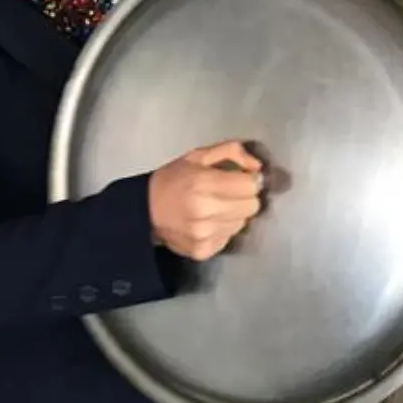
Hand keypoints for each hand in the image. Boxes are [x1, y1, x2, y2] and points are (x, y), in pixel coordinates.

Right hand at [148, 141, 264, 260]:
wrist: (144, 210)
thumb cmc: (174, 178)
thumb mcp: (199, 155)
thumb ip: (232, 152)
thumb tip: (258, 168)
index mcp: (203, 183)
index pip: (251, 186)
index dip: (249, 180)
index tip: (241, 178)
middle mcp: (205, 211)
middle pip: (252, 207)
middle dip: (244, 198)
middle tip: (227, 193)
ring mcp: (203, 235)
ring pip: (242, 223)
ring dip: (233, 214)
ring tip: (213, 208)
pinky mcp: (202, 251)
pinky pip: (229, 237)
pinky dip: (222, 229)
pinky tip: (207, 222)